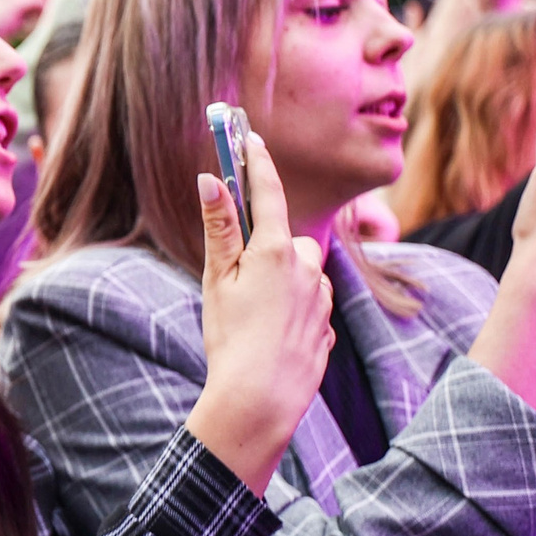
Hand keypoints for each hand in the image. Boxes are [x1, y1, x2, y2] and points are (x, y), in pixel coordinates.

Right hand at [182, 133, 334, 493]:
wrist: (261, 399)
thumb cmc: (232, 337)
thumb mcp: (217, 278)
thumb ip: (220, 227)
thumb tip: (208, 180)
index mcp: (277, 251)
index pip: (268, 192)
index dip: (257, 162)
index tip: (250, 137)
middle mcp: (308, 267)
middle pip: (286, 239)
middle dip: (265, 248)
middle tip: (235, 276)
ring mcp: (322, 297)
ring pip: (302, 271)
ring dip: (281, 280)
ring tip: (252, 314)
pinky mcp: (328, 324)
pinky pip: (309, 302)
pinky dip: (293, 308)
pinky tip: (271, 332)